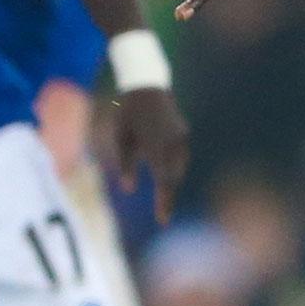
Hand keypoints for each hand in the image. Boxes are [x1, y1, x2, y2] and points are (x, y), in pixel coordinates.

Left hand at [113, 87, 189, 223]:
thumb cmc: (127, 113)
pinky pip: (181, 157)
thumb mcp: (120, 137)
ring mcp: (181, 137)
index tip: (162, 221)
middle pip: (174, 177)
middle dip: (168, 196)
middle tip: (162, 216)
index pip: (163, 180)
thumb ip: (125, 164)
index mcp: (156, 145)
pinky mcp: (184, 134)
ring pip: (180, 168)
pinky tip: (168, 178)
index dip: (164, 202)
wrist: (146, 84)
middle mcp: (173, 143)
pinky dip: (175, 169)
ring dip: (172, 183)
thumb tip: (129, 189)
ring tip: (164, 201)